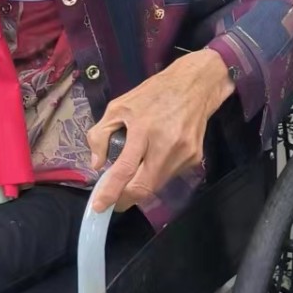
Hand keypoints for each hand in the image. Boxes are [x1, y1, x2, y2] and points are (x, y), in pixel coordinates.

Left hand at [87, 49, 234, 212]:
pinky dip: (155, 175)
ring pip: (156, 185)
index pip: (125, 169)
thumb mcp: (118, 106)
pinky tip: (151, 161)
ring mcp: (184, 153)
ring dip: (139, 187)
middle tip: (112, 201)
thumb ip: (101, 134)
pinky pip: (169, 176)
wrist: (195, 85)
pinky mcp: (195, 158)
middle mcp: (166, 144)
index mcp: (143, 128)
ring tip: (129, 177)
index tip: (99, 207)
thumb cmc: (152, 94)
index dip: (111, 191)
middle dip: (125, 199)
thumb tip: (97, 165)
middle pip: (144, 186)